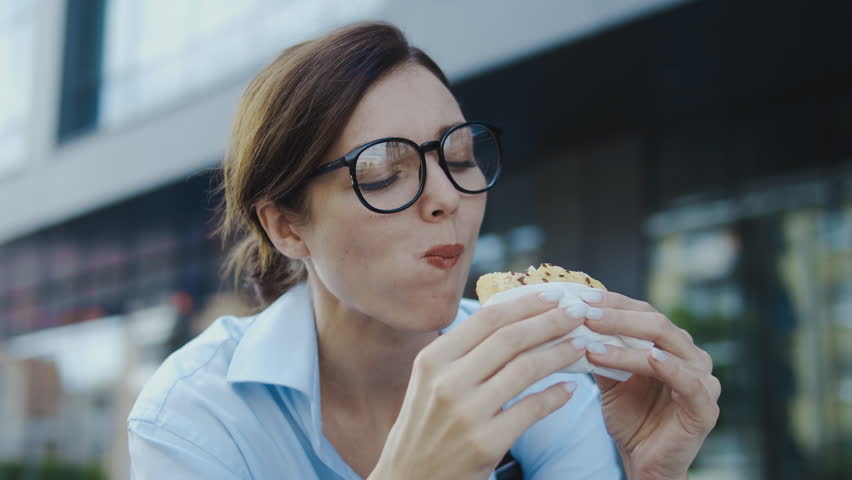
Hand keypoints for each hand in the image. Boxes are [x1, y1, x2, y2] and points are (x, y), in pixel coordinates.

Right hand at [369, 291, 587, 479]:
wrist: (408, 478)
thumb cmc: (425, 427)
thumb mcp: (429, 381)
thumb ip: (462, 352)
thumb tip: (512, 318)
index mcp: (433, 359)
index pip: (488, 319)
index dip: (526, 303)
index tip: (554, 295)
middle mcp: (447, 381)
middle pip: (511, 338)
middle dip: (551, 321)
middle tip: (578, 312)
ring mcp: (466, 413)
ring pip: (525, 369)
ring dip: (560, 353)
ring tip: (581, 345)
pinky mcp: (484, 444)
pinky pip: (531, 410)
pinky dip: (555, 396)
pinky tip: (569, 389)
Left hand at [579, 291, 719, 479]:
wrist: (644, 463)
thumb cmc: (631, 418)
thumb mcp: (610, 379)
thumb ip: (601, 350)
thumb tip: (573, 320)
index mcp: (670, 344)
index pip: (643, 312)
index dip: (613, 303)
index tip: (581, 297)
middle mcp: (691, 355)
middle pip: (655, 323)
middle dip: (617, 317)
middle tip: (586, 314)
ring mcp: (703, 380)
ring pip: (665, 347)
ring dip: (627, 343)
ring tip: (594, 342)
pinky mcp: (705, 408)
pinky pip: (689, 382)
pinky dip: (669, 368)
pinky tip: (651, 358)